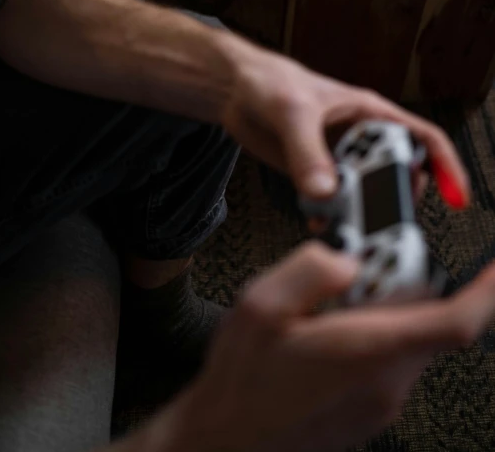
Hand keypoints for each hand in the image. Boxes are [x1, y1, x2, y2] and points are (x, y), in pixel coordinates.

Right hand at [139, 242, 494, 451]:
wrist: (226, 442)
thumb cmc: (242, 383)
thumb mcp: (260, 306)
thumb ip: (311, 269)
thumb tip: (350, 259)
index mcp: (367, 351)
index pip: (454, 321)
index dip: (485, 291)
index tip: (494, 269)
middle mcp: (386, 381)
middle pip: (426, 316)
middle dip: (403, 281)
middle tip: (359, 268)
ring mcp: (381, 401)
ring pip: (407, 336)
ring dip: (382, 307)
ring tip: (326, 307)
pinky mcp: (371, 409)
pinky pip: (389, 357)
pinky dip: (371, 332)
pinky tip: (324, 333)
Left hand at [215, 36, 469, 202]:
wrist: (236, 91)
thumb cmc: (270, 82)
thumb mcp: (292, 111)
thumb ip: (307, 150)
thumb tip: (326, 191)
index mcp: (369, 113)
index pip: (422, 137)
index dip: (445, 165)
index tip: (456, 196)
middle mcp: (359, 138)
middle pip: (398, 175)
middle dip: (397, 200)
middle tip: (387, 220)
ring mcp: (338, 159)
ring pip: (366, 195)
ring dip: (362, 215)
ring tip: (352, 228)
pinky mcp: (315, 175)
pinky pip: (333, 204)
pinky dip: (330, 219)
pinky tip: (320, 224)